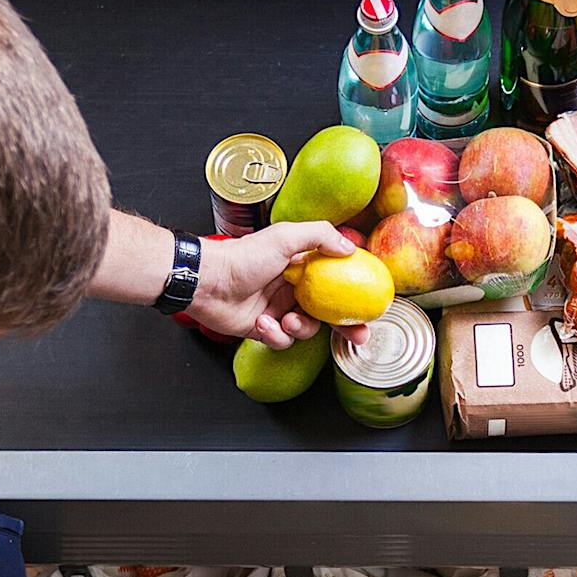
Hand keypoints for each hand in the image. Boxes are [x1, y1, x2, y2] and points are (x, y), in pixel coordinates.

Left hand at [193, 222, 367, 346]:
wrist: (207, 281)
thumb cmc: (242, 256)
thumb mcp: (284, 236)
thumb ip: (319, 236)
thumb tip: (350, 248)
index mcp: (300, 266)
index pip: (335, 281)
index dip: (354, 295)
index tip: (369, 307)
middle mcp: (292, 288)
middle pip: (328, 312)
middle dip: (344, 327)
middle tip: (357, 336)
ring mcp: (279, 310)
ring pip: (307, 330)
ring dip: (300, 329)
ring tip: (286, 321)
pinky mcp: (264, 329)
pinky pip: (282, 341)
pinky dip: (274, 335)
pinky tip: (262, 323)